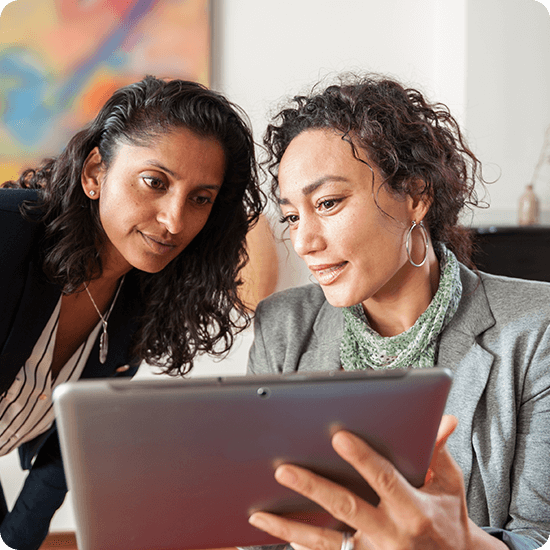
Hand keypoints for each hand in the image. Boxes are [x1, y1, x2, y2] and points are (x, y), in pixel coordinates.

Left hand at [248, 415, 506, 549]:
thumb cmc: (447, 519)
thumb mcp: (449, 485)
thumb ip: (438, 452)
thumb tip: (443, 418)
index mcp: (414, 509)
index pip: (383, 478)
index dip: (361, 457)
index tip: (338, 436)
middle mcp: (390, 534)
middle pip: (345, 508)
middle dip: (312, 488)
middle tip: (282, 470)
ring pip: (325, 541)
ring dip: (290, 527)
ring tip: (259, 514)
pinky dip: (302, 546)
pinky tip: (278, 535)